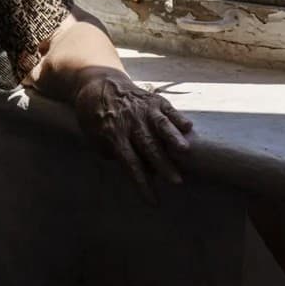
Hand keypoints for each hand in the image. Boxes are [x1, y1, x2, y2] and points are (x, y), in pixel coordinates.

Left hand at [70, 71, 193, 201]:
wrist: (99, 84)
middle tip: (176, 181)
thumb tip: (141, 172)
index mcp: (114, 135)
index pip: (130, 164)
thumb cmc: (97, 119)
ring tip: (185, 150)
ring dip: (172, 138)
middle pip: (148, 146)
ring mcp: (143, 109)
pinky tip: (188, 126)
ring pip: (159, 125)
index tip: (154, 201)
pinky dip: (177, 117)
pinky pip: (167, 109)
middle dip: (163, 164)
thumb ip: (115, 155)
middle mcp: (130, 122)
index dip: (142, 183)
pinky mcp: (154, 100)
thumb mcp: (96, 139)